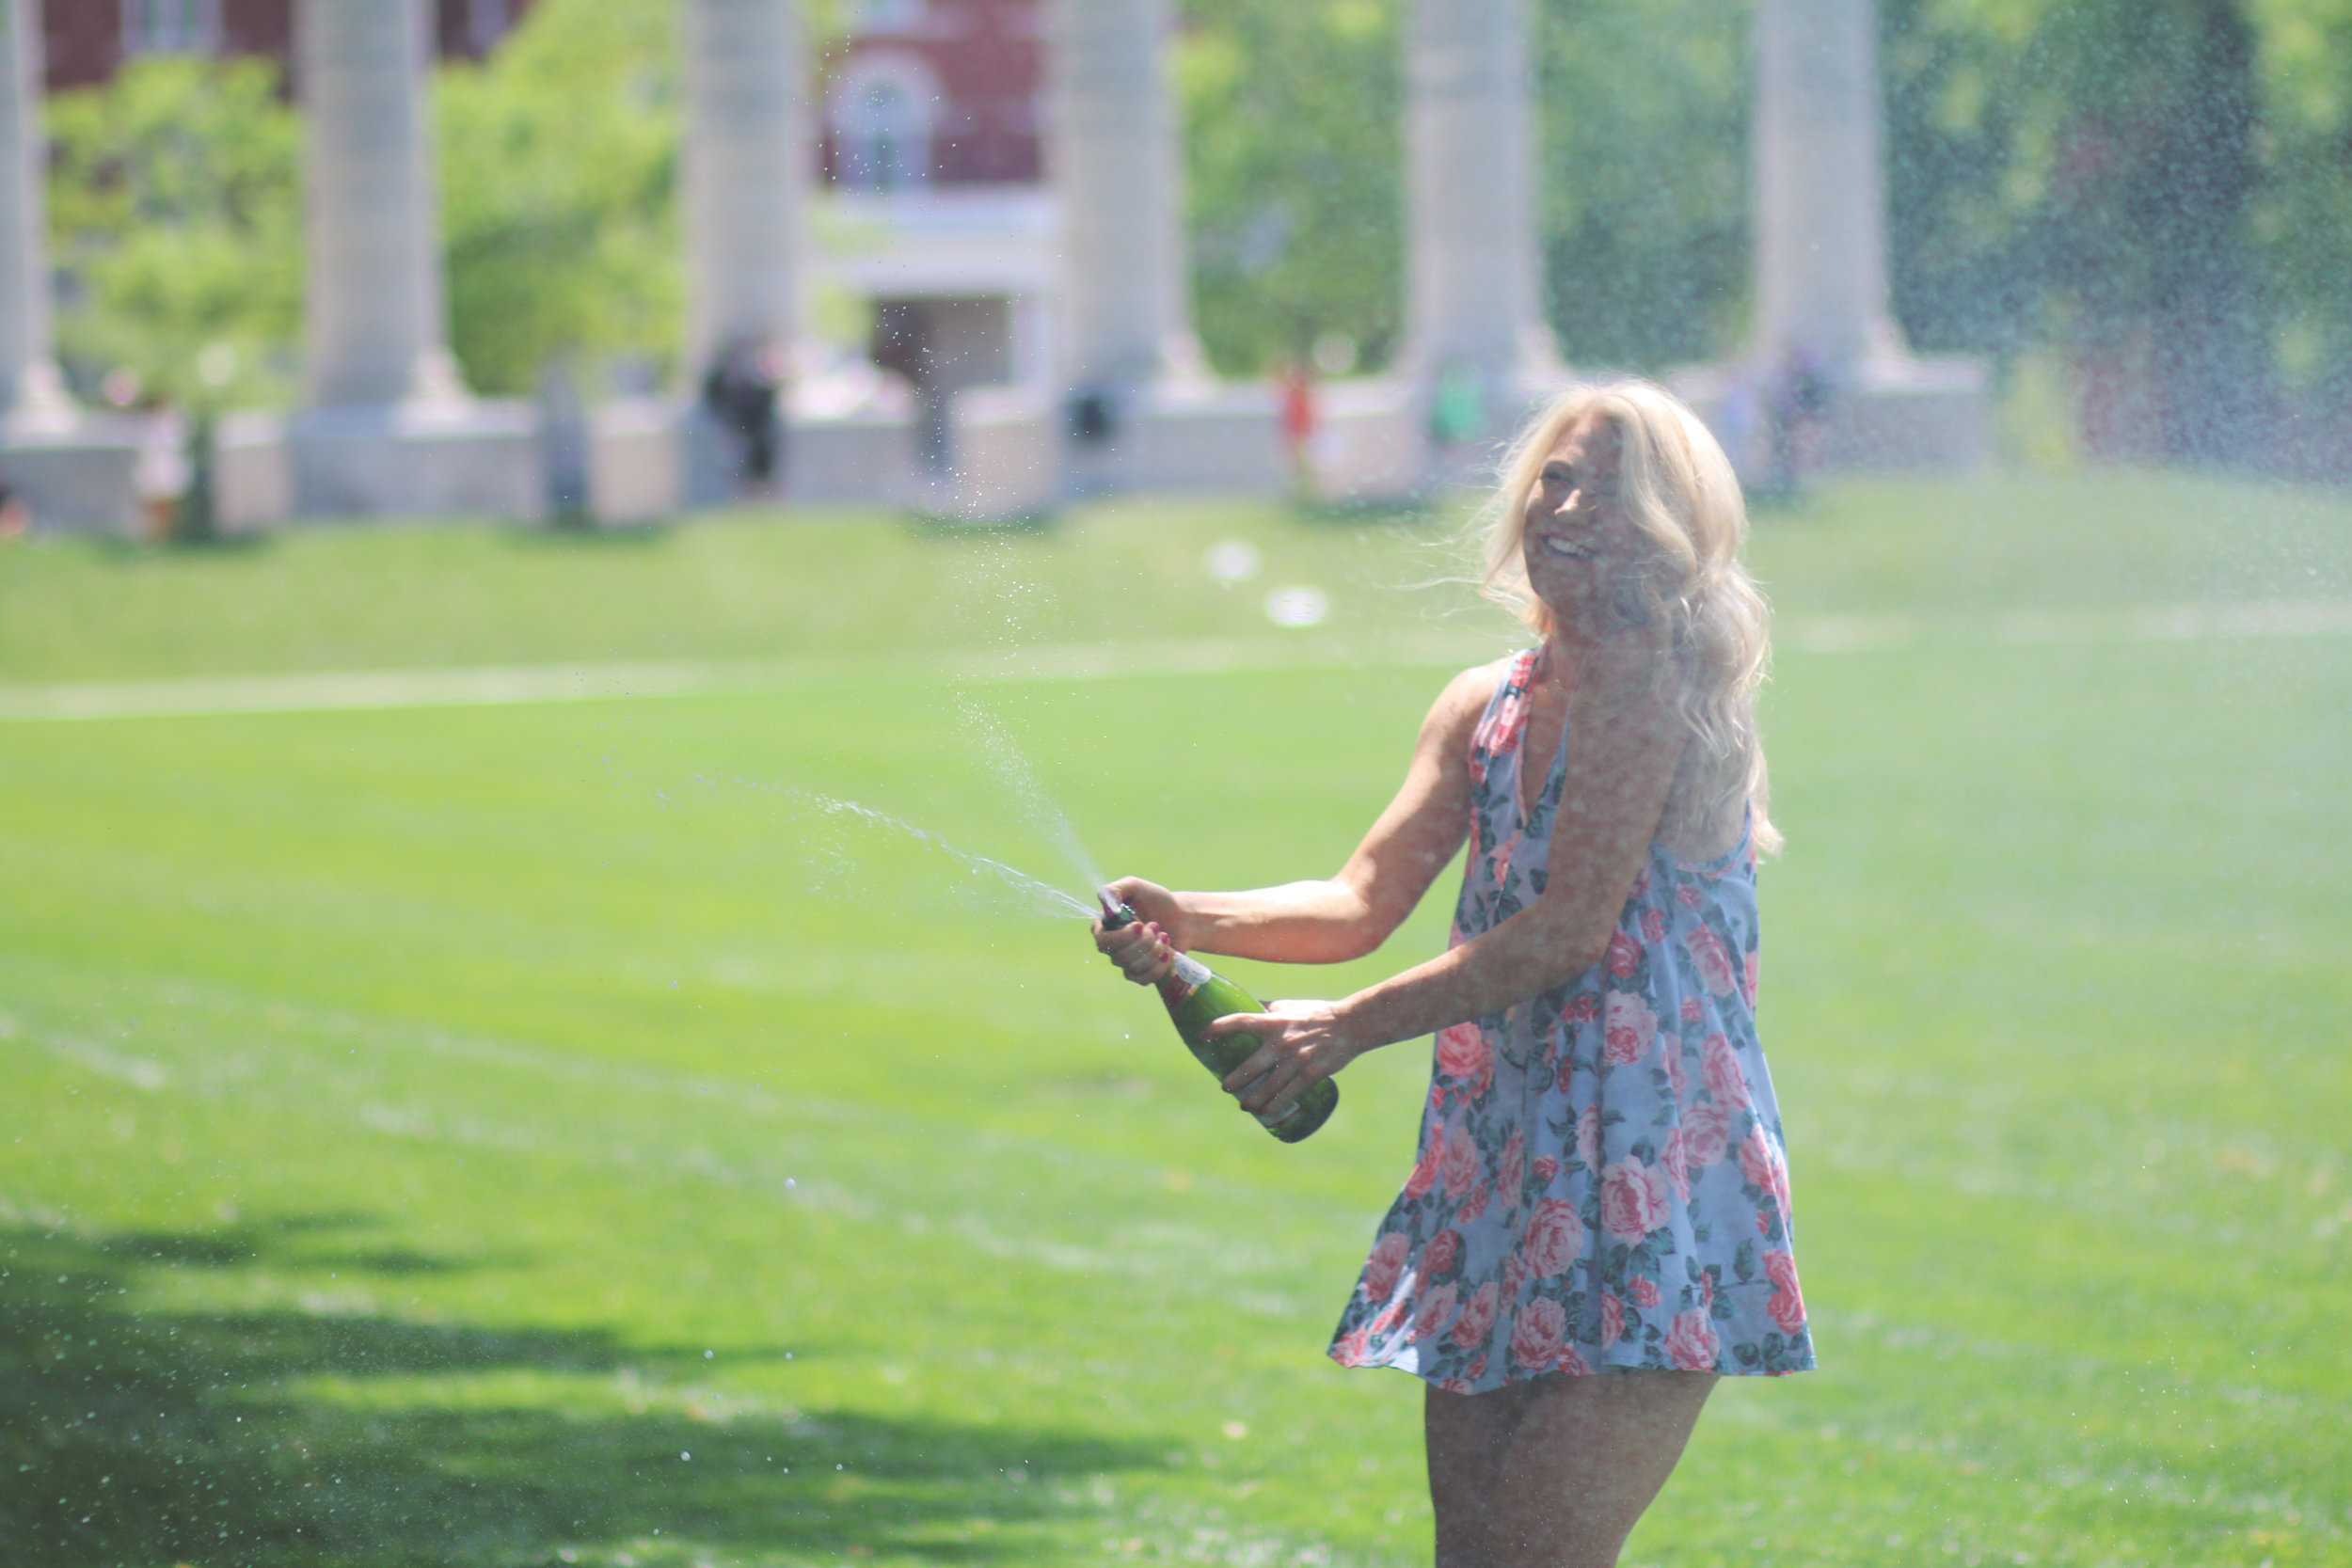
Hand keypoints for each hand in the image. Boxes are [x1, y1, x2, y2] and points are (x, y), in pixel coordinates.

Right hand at [1092, 876, 1183, 984]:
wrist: (1183, 918)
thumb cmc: (1157, 901)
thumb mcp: (1135, 886)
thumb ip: (1115, 890)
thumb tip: (1107, 911)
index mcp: (1105, 926)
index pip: (1102, 941)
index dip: (1122, 937)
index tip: (1140, 925)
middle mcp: (1112, 946)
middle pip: (1118, 957)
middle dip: (1144, 942)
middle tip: (1157, 926)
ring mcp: (1125, 962)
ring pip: (1132, 968)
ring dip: (1154, 951)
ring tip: (1165, 936)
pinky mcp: (1140, 973)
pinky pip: (1143, 979)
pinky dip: (1158, 966)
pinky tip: (1167, 953)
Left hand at [1206, 999, 1365, 1116]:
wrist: (1351, 1025)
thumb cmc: (1317, 1013)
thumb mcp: (1290, 1006)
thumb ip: (1268, 1009)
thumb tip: (1246, 1005)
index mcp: (1274, 1022)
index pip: (1240, 1021)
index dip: (1219, 1028)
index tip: (1204, 1035)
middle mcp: (1282, 1042)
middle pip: (1249, 1067)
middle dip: (1233, 1081)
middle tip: (1226, 1088)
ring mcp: (1296, 1060)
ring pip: (1267, 1087)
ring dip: (1252, 1100)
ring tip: (1244, 1105)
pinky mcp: (1311, 1074)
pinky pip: (1288, 1095)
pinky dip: (1274, 1105)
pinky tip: (1265, 1112)